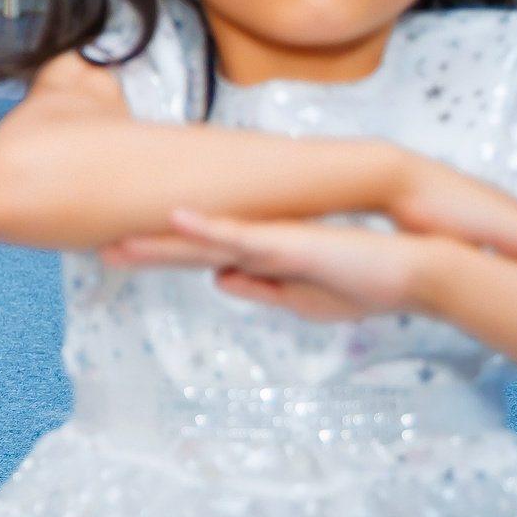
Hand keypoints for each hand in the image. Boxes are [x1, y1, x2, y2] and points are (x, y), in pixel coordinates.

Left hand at [104, 208, 444, 322]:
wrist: (417, 270)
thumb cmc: (367, 280)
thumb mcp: (303, 297)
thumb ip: (260, 288)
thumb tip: (218, 281)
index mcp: (259, 258)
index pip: (197, 257)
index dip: (159, 257)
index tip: (119, 253)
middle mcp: (257, 244)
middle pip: (188, 247)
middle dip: (144, 250)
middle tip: (99, 248)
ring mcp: (269, 240)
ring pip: (203, 240)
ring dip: (160, 244)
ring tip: (116, 245)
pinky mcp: (288, 241)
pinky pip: (240, 234)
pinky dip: (207, 228)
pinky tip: (176, 218)